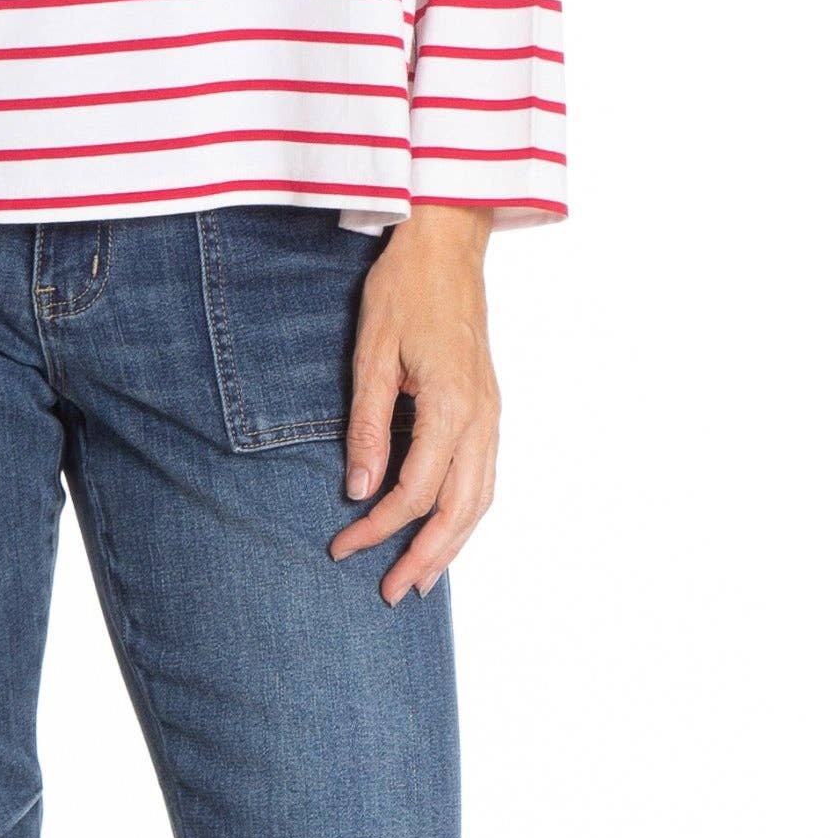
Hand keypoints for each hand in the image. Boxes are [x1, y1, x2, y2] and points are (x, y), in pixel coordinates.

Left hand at [329, 204, 499, 602]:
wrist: (447, 244)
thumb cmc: (404, 289)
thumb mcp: (372, 353)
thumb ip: (368, 424)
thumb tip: (361, 489)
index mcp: (452, 407)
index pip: (414, 491)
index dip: (377, 527)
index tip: (343, 546)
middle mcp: (483, 418)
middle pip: (460, 510)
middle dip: (424, 556)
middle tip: (390, 592)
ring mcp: (493, 413)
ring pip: (482, 499)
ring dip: (453, 544)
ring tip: (422, 578)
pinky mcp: (491, 406)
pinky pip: (486, 476)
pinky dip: (468, 512)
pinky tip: (447, 527)